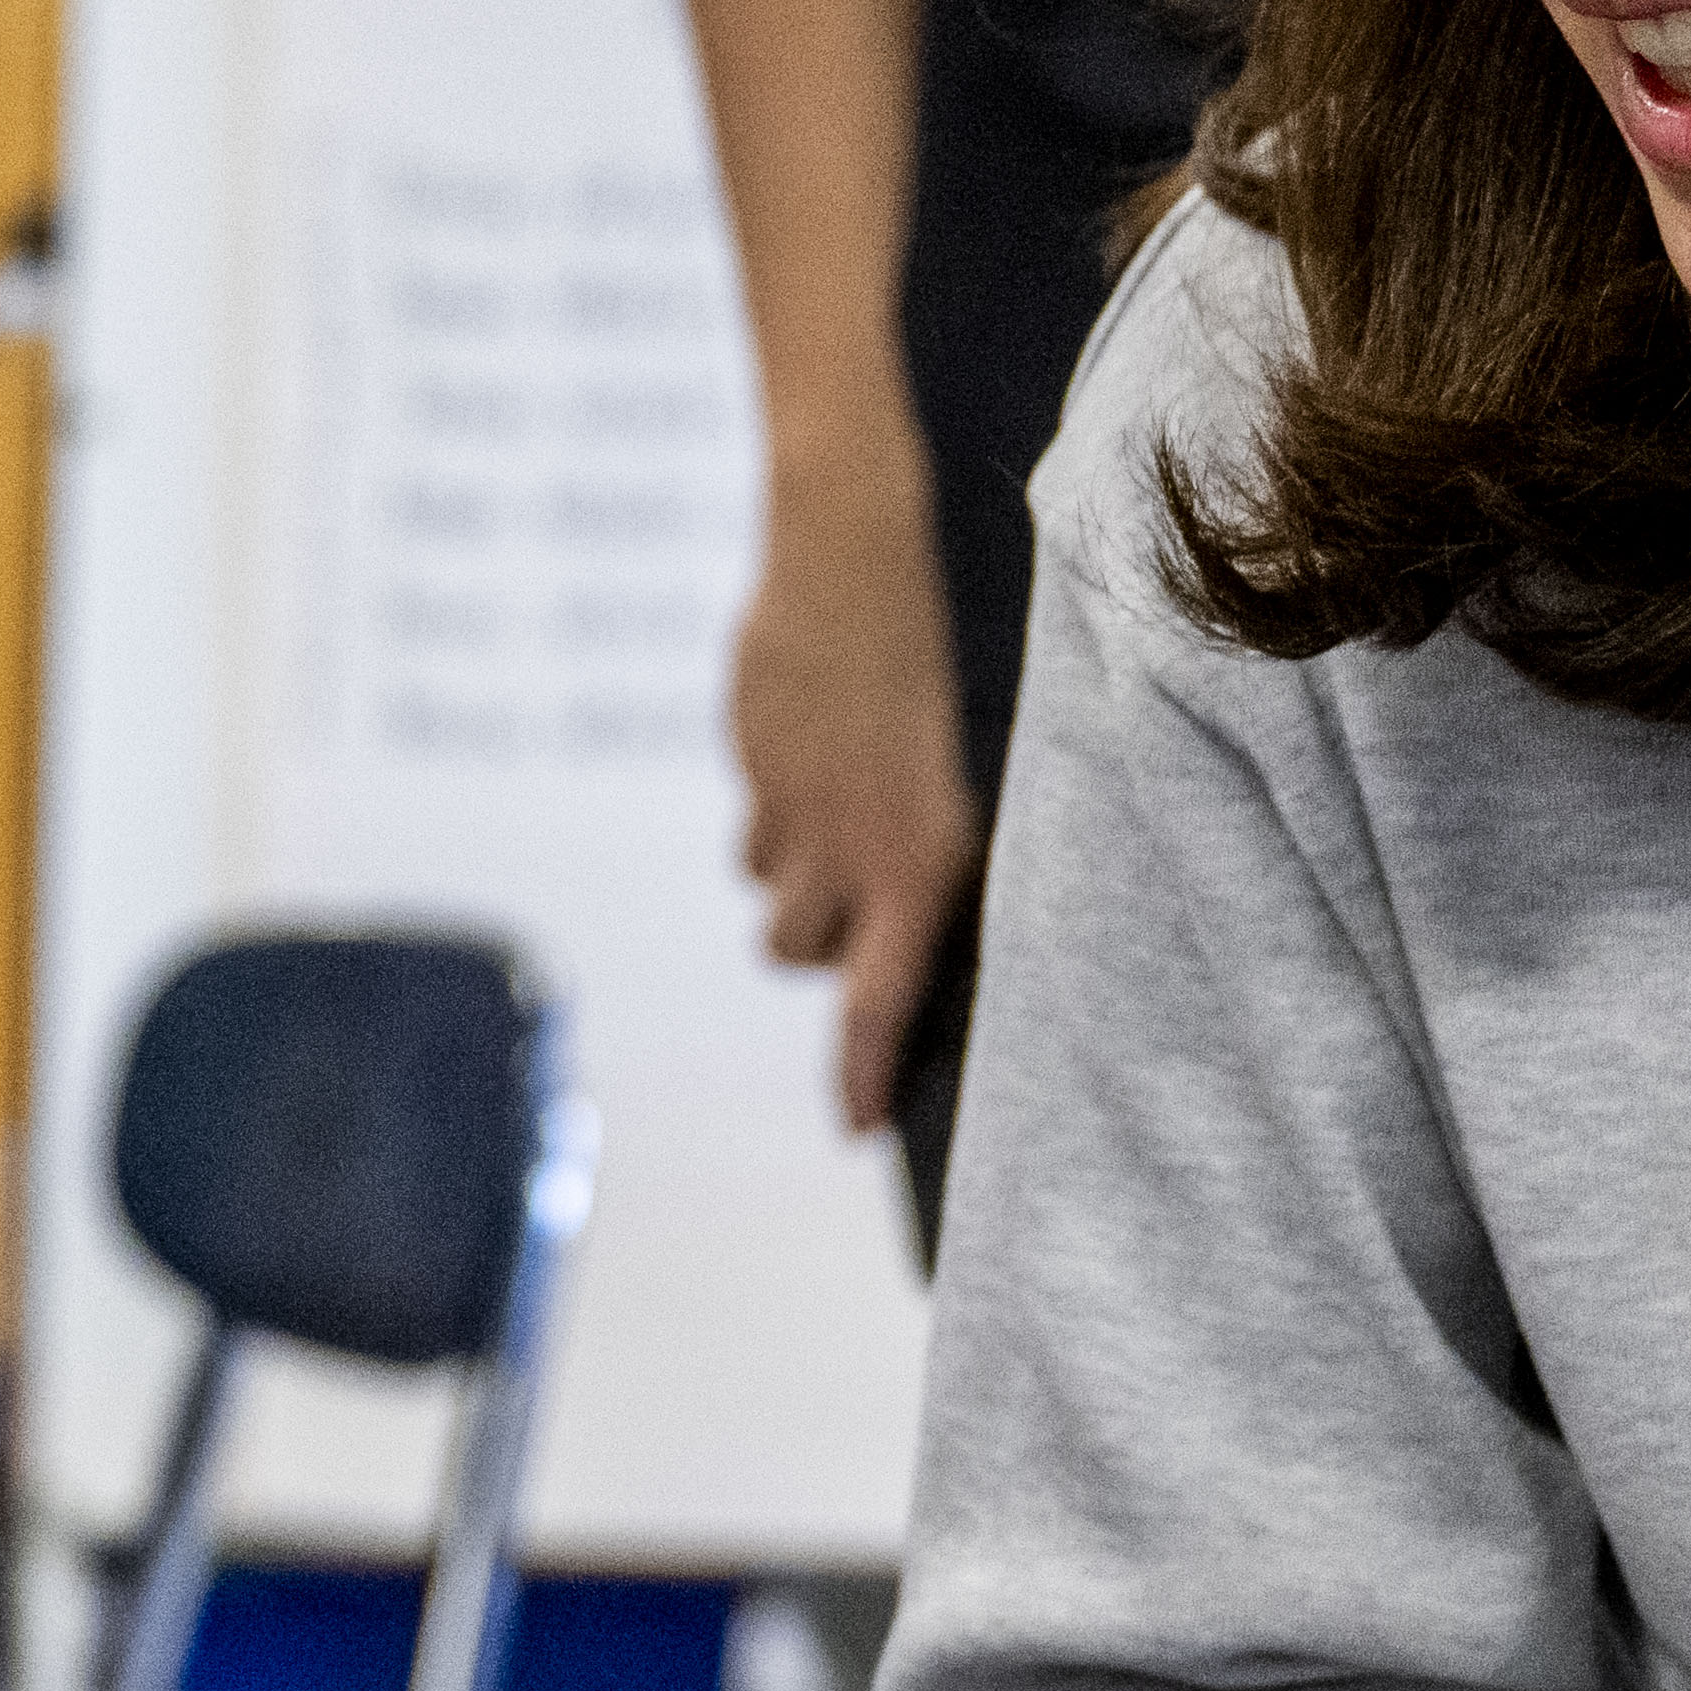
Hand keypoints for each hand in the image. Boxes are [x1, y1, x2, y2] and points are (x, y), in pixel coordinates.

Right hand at [735, 442, 979, 1134]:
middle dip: (809, 941)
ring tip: (825, 811)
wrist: (854, 560)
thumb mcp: (940, 779)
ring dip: (786, 878)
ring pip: (766, 896)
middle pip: (799, 958)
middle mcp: (860, 849)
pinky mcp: (754, 771)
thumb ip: (908, 858)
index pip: (883, 997)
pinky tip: (804, 754)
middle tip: (839, 893)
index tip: (854, 1130)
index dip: (862, 1070)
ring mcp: (798, 812)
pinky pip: (750, 830)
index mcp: (926, 857)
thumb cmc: (923, 674)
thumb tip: (869, 931)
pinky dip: (769, 813)